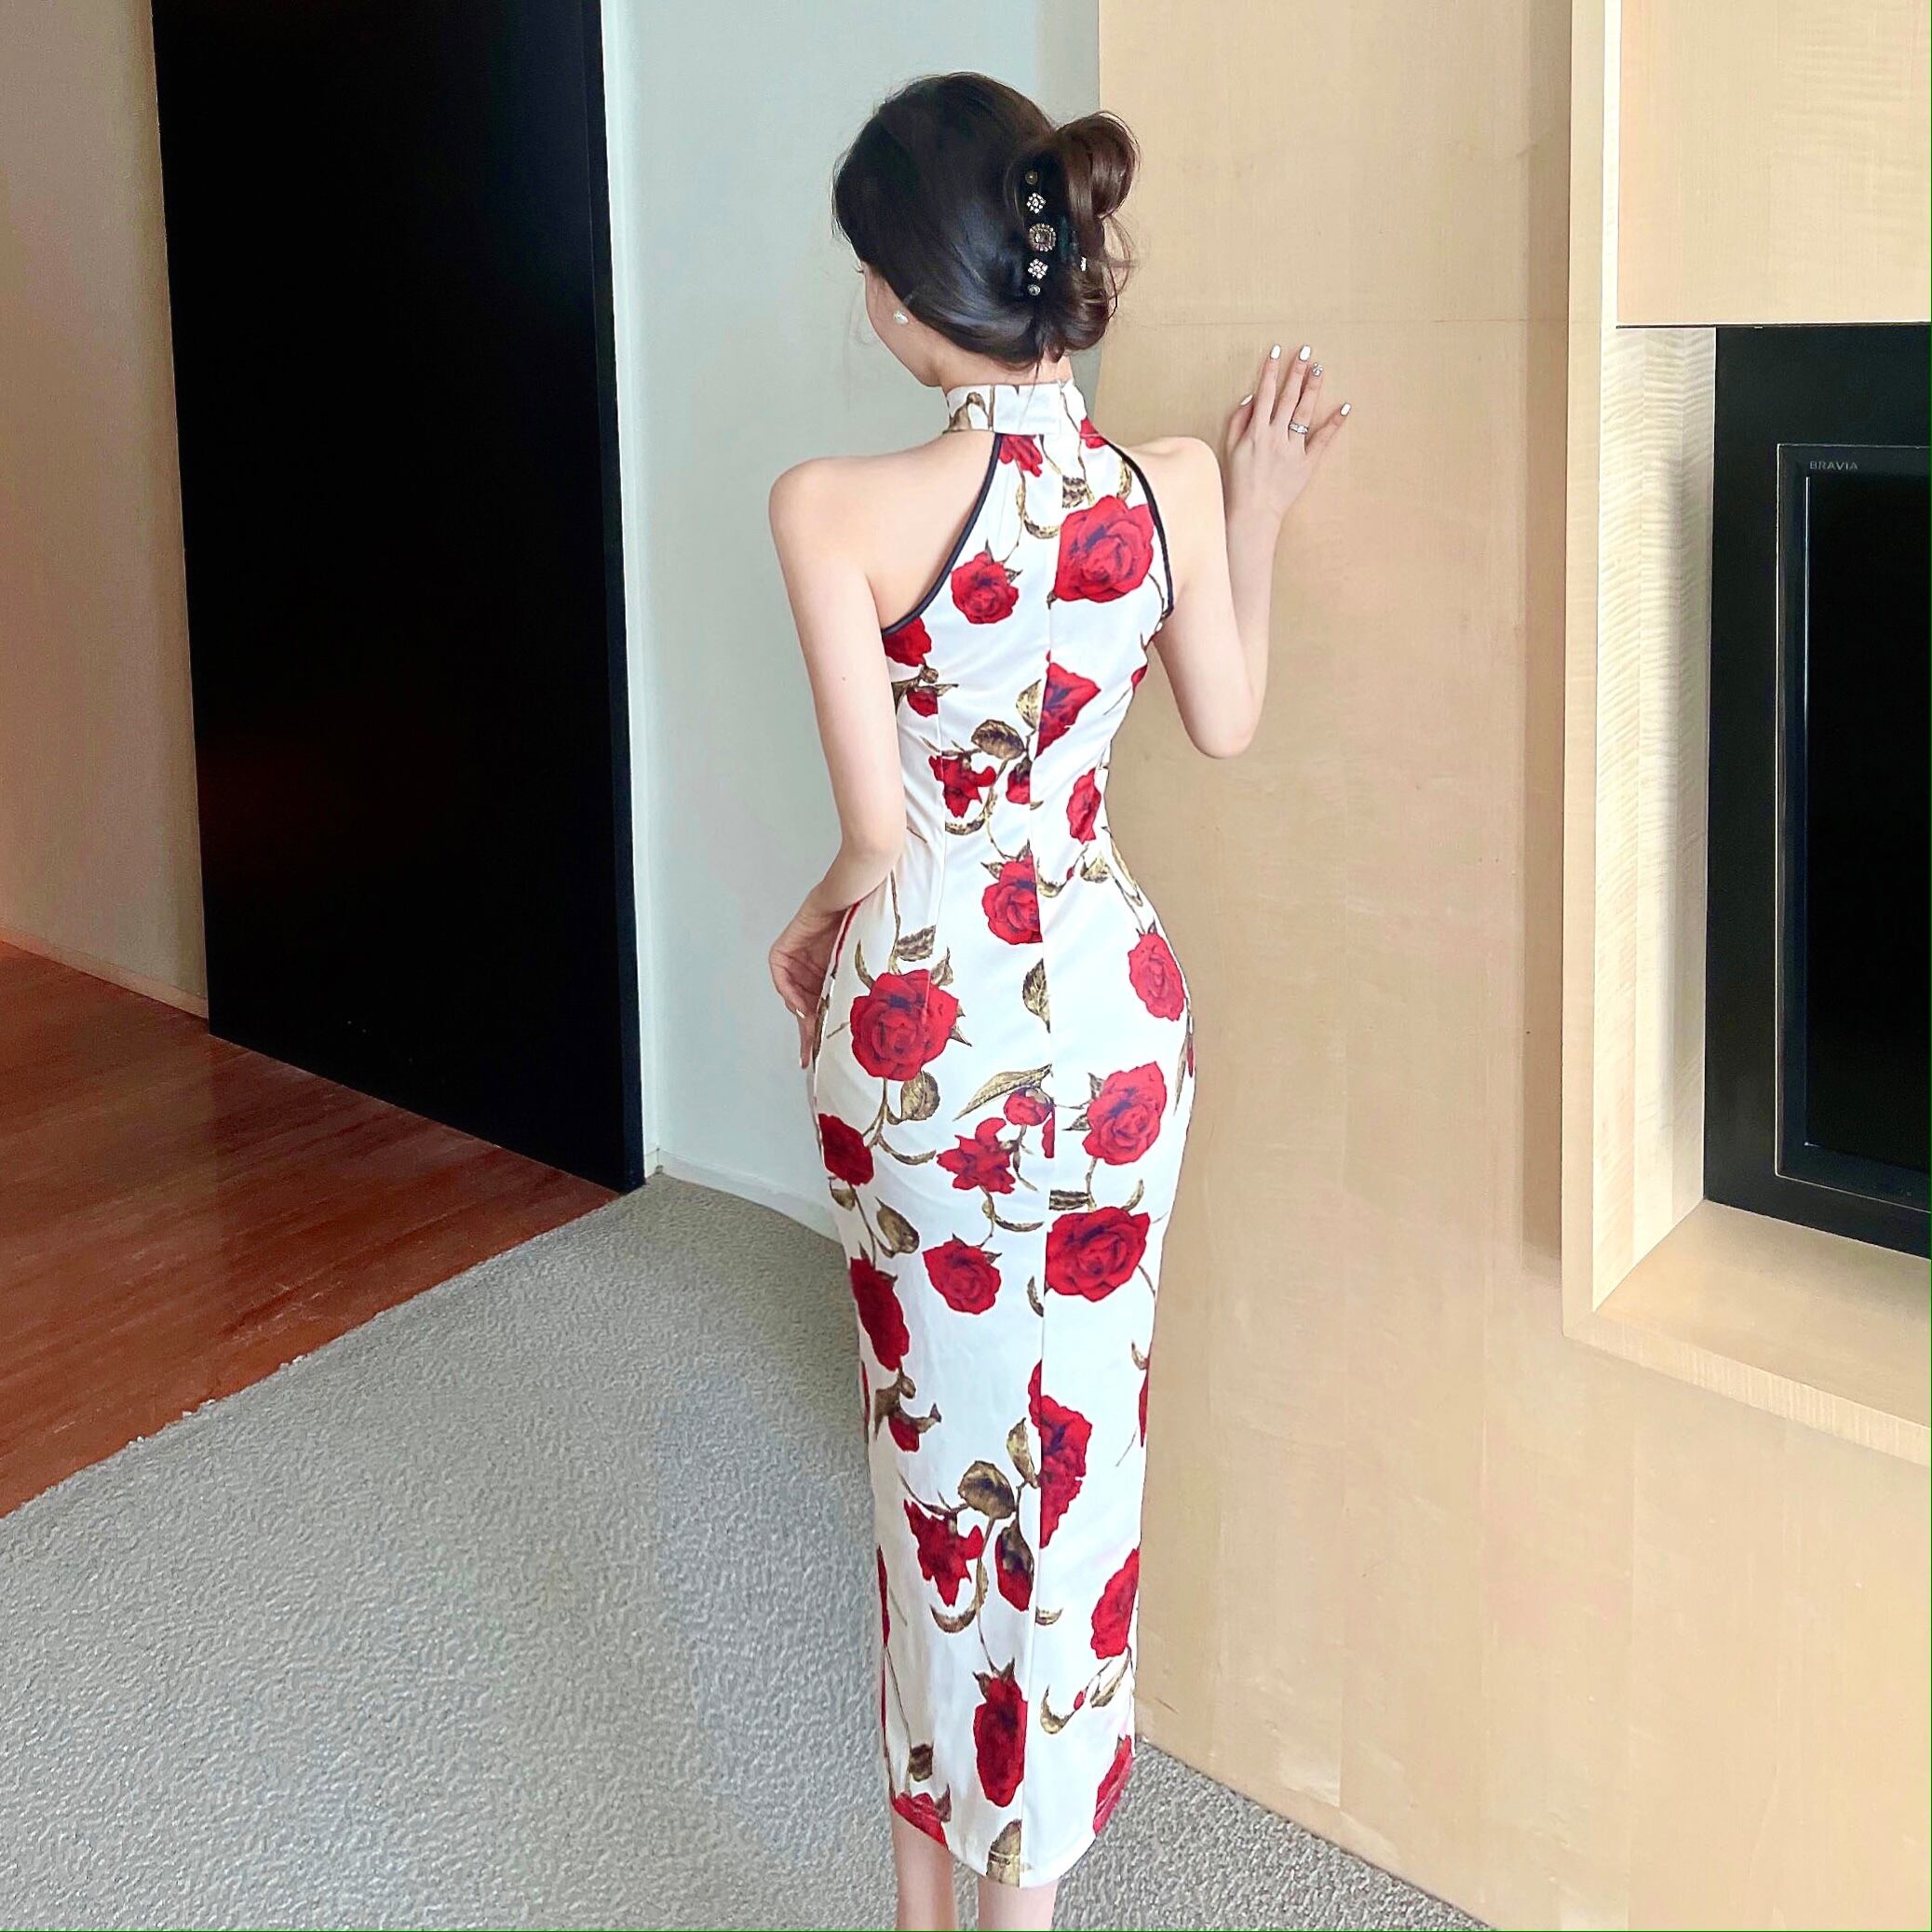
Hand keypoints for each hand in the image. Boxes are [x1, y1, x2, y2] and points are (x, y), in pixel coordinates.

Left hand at [770, 897, 847, 1069]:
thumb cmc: (869, 927)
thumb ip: (857, 996)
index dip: (819, 1034)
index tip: (819, 1057)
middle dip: (807, 1031)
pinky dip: (790, 992)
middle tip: (811, 1054)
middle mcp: (814, 969)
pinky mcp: (785, 950)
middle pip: (806, 1006)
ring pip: (795, 995)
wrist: (855, 898)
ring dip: (802, 1014)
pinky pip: (781, 976)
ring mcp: (799, 960)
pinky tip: (802, 1003)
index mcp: (832, 975)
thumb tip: (861, 1031)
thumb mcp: (863, 972)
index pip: (823, 1009)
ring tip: (814, 1029)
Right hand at [1221, 340, 1348, 525]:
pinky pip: (1323, 440)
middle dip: (1296, 372)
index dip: (1271, 370)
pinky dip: (1334, 423)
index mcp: (1255, 431)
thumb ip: (1239, 420)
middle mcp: (1275, 436)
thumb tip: (1252, 397)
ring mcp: (1293, 449)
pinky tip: (1344, 407)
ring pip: (1305, 412)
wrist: (1253, 511)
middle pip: (1288, 397)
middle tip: (1306, 352)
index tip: (1277, 351)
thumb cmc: (1238, 480)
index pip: (1264, 393)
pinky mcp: (1307, 463)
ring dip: (1312, 389)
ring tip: (1319, 369)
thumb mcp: (1229, 448)